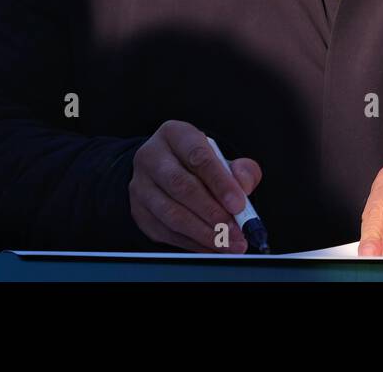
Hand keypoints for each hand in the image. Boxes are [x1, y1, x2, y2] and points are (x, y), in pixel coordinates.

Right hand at [129, 120, 261, 251]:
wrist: (166, 170)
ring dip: (204, 233)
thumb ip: (240, 169)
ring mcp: (140, 186)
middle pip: (181, 186)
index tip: (239, 204)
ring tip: (229, 243)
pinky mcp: (139, 212)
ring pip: (171, 214)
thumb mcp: (222, 157)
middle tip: (236, 231)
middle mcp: (151, 157)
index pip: (198, 157)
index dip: (220, 182)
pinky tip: (213, 247)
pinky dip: (193, 244)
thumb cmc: (199, 163)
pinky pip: (166, 233)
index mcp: (175, 134)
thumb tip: (243, 186)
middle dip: (212, 212)